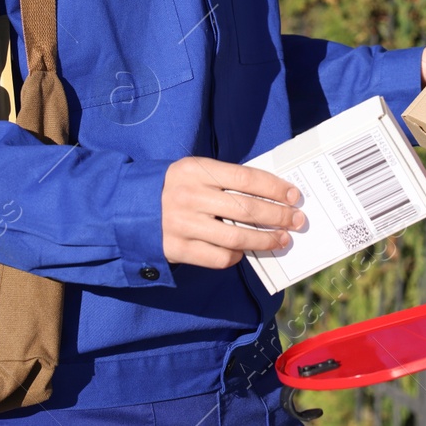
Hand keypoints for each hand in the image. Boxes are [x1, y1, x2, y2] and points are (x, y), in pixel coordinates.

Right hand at [161, 156, 305, 268]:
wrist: (128, 209)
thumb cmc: (172, 188)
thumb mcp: (194, 172)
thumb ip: (224, 180)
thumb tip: (270, 195)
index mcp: (196, 170)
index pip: (246, 178)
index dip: (274, 188)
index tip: (294, 196)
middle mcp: (190, 195)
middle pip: (246, 208)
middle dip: (278, 216)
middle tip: (297, 221)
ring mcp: (182, 224)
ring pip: (237, 236)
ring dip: (265, 240)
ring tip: (281, 240)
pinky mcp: (178, 248)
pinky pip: (218, 256)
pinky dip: (237, 255)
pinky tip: (244, 250)